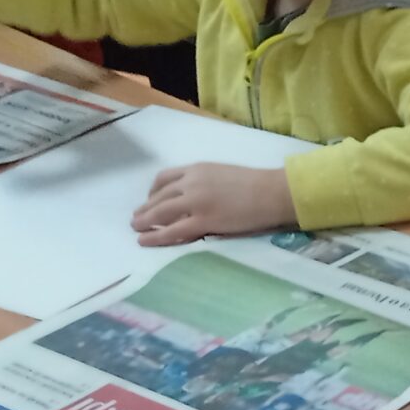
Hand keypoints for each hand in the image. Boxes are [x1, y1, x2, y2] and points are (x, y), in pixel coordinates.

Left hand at [131, 164, 295, 245]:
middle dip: (145, 208)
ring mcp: (195, 202)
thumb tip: (197, 197)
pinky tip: (145, 241)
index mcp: (198, 169)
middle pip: (159, 196)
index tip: (151, 200)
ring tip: (136, 229)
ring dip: (144, 221)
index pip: (165, 178)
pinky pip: (172, 231)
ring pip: (160, 213)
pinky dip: (155, 236)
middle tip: (137, 218)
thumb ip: (207, 182)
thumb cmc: (258, 184)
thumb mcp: (225, 175)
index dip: (153, 191)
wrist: (273, 192)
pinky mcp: (203, 221)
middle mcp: (191, 183)